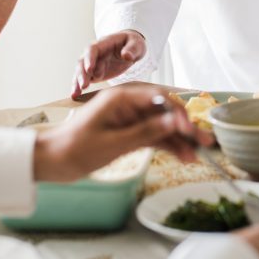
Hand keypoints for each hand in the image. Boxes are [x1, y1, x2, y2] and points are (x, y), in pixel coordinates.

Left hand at [33, 84, 210, 181]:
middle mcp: (128, 104)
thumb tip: (174, 122)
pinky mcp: (128, 132)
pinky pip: (153, 136)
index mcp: (121, 98)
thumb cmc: (76, 149)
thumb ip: (146, 132)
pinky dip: (167, 146)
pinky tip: (183, 156)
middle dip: (185, 127)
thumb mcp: (113, 143)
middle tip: (206, 142)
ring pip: (162, 126)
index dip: (178, 113)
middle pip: (164, 111)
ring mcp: (129, 118)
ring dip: (179, 140)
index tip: (190, 130)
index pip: (158, 98)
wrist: (52, 161)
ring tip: (198, 156)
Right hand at [71, 30, 146, 96]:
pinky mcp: (94, 73)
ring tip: (75, 93)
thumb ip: (132, 49)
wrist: (131, 49)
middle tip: (84, 85)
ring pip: (81, 71)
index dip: (90, 58)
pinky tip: (76, 95)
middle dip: (82, 73)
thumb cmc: (133, 44)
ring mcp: (93, 63)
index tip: (89, 69)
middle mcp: (95, 53)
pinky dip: (79, 86)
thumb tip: (126, 56)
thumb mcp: (137, 44)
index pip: (92, 49)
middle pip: (83, 61)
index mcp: (104, 43)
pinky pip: (84, 79)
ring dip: (77, 81)